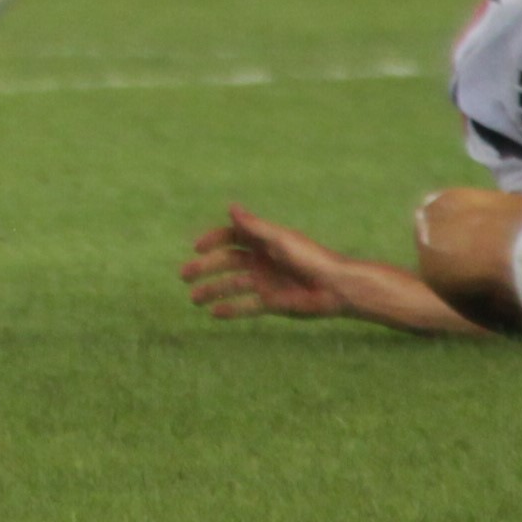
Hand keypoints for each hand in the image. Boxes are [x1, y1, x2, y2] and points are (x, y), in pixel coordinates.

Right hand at [180, 207, 359, 322]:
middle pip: (225, 262)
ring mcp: (265, 282)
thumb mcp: (280, 240)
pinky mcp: (272, 303)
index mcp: (262, 242)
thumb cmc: (311, 258)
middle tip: (184, 275)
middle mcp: (260, 261)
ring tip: (193, 299)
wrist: (337, 288)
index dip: (212, 241)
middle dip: (204, 268)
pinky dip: (231, 310)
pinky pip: (246, 306)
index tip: (197, 248)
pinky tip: (214, 313)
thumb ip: (254, 227)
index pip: (230, 237)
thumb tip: (230, 207)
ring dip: (211, 290)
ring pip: (231, 286)